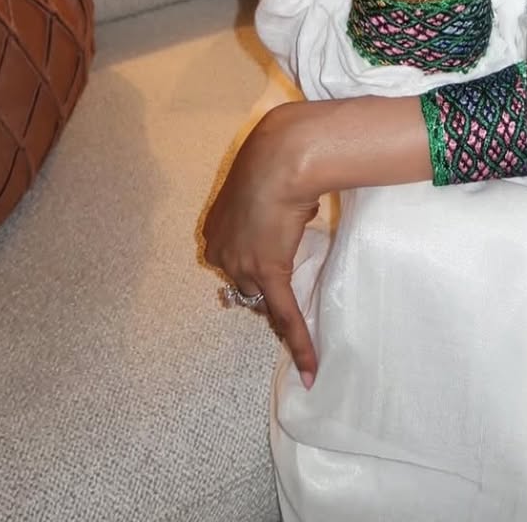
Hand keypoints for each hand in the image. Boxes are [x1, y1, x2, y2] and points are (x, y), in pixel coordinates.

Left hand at [204, 102, 322, 386]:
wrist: (282, 157)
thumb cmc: (276, 158)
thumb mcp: (262, 182)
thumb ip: (268, 205)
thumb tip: (297, 210)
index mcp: (215, 228)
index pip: (233, 262)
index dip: (253, 268)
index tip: (271, 266)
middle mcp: (221, 251)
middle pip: (245, 283)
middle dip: (266, 284)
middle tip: (290, 279)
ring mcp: (242, 266)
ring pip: (263, 298)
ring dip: (281, 303)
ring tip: (300, 318)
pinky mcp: (269, 276)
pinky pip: (286, 315)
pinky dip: (299, 342)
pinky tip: (311, 369)